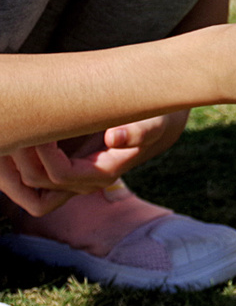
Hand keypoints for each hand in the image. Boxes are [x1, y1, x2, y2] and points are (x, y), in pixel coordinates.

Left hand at [0, 112, 186, 215]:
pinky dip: (13, 165)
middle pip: (37, 181)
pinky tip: (13, 139)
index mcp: (103, 173)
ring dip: (11, 163)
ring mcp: (67, 179)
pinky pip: (26, 179)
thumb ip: (138, 131)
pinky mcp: (57, 170)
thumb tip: (114, 138)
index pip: (61, 174)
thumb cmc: (151, 120)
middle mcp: (81, 182)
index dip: (45, 154)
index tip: (42, 128)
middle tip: (22, 123)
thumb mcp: (152, 123)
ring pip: (25, 185)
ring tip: (11, 132)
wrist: (149, 127)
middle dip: (22, 154)